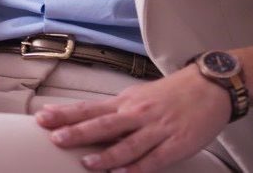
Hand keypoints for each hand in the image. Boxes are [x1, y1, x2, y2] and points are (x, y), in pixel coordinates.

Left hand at [35, 66, 230, 171]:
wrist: (210, 87)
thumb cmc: (171, 94)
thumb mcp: (138, 96)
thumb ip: (115, 110)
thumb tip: (86, 119)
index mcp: (126, 102)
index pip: (89, 107)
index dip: (65, 113)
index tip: (42, 117)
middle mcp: (137, 114)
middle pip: (103, 124)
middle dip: (78, 132)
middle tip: (55, 138)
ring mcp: (157, 129)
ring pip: (128, 144)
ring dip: (106, 156)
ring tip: (86, 164)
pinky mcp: (176, 144)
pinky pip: (155, 159)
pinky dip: (138, 168)